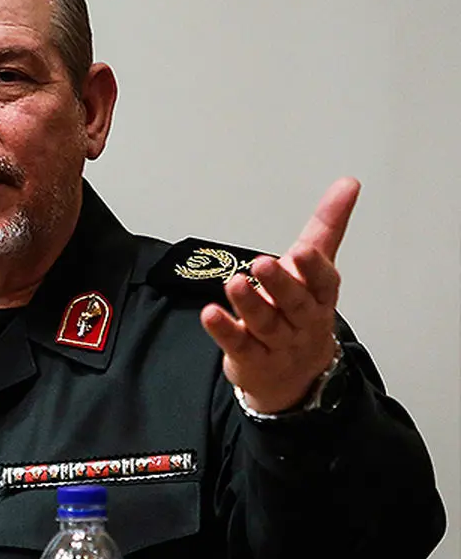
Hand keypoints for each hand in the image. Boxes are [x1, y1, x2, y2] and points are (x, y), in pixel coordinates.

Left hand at [200, 177, 359, 413]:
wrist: (295, 375)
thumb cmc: (302, 311)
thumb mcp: (315, 268)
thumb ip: (327, 225)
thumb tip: (348, 183)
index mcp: (319, 296)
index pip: (323, 282)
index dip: (314, 268)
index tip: (304, 250)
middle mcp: (301, 320)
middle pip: (293, 303)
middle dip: (280, 284)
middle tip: (262, 263)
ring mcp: (277, 342)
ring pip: (265, 324)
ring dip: (250, 304)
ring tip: (234, 283)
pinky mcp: (250, 357)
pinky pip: (238, 344)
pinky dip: (225, 330)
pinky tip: (210, 314)